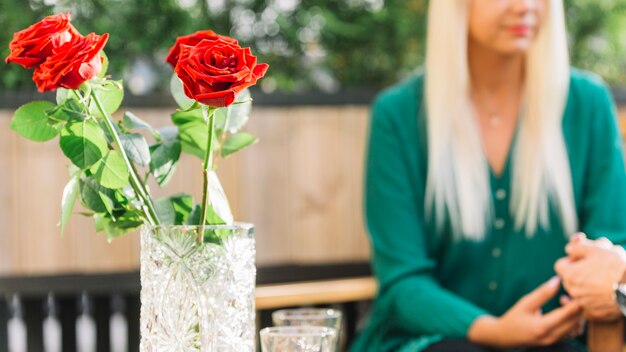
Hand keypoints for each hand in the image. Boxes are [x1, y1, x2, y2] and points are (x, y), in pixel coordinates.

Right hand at [468, 277, 582, 348]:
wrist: (505, 336)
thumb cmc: (514, 317)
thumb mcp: (525, 303)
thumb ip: (542, 293)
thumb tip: (557, 280)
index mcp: (543, 327)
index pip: (569, 313)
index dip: (576, 300)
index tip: (576, 288)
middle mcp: (552, 337)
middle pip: (577, 321)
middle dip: (577, 306)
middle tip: (569, 293)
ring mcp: (555, 341)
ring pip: (577, 328)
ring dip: (576, 314)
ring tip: (564, 301)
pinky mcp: (556, 341)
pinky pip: (572, 332)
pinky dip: (573, 320)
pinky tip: (563, 311)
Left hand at [554, 233, 625, 320]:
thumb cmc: (617, 267)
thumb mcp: (597, 249)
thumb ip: (578, 246)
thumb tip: (568, 248)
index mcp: (570, 274)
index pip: (561, 265)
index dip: (572, 260)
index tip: (584, 260)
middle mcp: (573, 291)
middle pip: (568, 279)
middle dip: (578, 273)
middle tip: (595, 269)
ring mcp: (582, 304)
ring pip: (578, 292)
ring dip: (585, 287)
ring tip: (601, 281)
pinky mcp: (593, 314)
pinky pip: (586, 307)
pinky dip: (592, 302)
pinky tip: (602, 295)